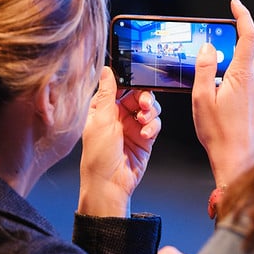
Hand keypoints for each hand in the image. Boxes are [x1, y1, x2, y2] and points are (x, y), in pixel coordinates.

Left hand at [79, 66, 161, 216]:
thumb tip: (106, 70)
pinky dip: (153, 126)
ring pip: (150, 108)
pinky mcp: (145, 138)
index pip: (120, 87)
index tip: (139, 78)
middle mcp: (119, 116)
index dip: (131, 82)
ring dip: (150, 112)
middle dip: (145, 98)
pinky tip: (145, 134)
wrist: (110, 183)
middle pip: (139, 95)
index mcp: (104, 108)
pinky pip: (155, 124)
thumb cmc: (98, 156)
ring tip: (144, 121)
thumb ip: (108, 93)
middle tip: (144, 104)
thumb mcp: (101, 119)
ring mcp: (133, 127)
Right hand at [192, 0, 253, 186]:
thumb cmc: (219, 134)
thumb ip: (204, 68)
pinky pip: (249, 81)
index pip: (248, 35)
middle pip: (249, 49)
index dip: (243, 15)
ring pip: (249, 66)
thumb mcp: (201, 98)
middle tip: (216, 38)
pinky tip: (222, 90)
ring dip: (234, 60)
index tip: (235, 4)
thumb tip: (208, 47)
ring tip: (214, 69)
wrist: (238, 161)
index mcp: (242, 75)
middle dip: (234, 38)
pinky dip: (237, 77)